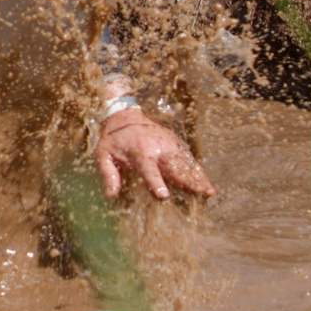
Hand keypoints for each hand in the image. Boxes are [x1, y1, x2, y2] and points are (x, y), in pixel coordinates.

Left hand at [94, 106, 215, 201]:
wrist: (123, 114)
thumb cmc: (112, 139)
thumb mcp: (102, 155)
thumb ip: (108, 174)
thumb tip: (110, 195)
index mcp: (139, 154)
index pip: (149, 171)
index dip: (156, 183)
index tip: (164, 196)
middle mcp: (157, 149)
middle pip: (174, 167)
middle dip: (188, 181)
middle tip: (201, 193)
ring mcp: (168, 144)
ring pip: (185, 163)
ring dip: (198, 177)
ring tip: (209, 191)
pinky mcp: (174, 142)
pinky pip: (187, 157)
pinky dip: (197, 169)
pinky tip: (206, 182)